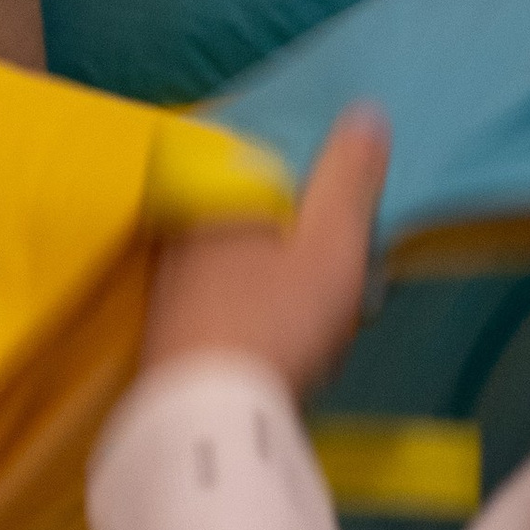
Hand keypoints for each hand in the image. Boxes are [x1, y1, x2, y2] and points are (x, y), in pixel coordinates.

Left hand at [141, 107, 390, 392]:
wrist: (209, 418)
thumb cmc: (276, 321)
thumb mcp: (331, 246)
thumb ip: (348, 180)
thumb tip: (364, 112)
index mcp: (216, 196)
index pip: (260, 164)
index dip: (307, 189)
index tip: (338, 221)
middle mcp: (180, 228)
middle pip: (250, 219)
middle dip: (295, 243)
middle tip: (334, 286)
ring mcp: (166, 281)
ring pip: (236, 268)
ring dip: (278, 287)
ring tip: (318, 328)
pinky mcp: (166, 330)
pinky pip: (222, 307)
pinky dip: (255, 319)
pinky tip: (282, 353)